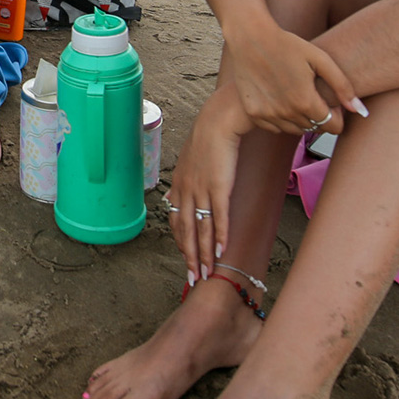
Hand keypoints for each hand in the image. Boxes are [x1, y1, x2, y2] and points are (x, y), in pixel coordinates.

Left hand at [167, 89, 249, 281]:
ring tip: (207, 273)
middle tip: (193, 278)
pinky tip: (222, 251)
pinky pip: (218, 217)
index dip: (181, 242)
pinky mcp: (219, 187)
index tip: (186, 258)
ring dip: (205, 254)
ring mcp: (201, 190)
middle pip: (186, 232)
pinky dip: (220, 236)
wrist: (219, 121)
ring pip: (201, 230)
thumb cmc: (208, 138)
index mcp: (178, 185)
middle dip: (190, 257)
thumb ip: (187, 180)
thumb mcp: (191, 161)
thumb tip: (181, 194)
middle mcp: (186, 191)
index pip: (176, 221)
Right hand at [224, 23, 358, 134]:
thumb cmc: (288, 44)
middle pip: (315, 128)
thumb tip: (360, 111)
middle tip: (315, 94)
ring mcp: (268, 115)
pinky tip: (281, 98)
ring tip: (298, 95)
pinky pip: (275, 128)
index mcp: (306, 101)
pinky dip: (282, 119)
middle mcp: (287, 113)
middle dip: (320, 116)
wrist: (251, 38)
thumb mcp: (321, 59)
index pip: (333, 127)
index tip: (333, 102)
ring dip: (302, 119)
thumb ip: (343, 86)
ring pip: (296, 130)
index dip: (337, 116)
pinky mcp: (254, 113)